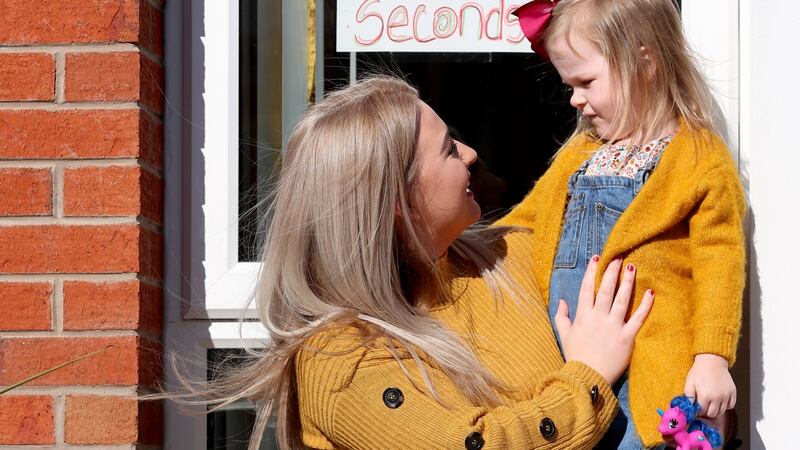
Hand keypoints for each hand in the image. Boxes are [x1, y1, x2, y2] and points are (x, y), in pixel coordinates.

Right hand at [554, 257, 653, 384]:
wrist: (588, 377)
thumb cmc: (576, 356)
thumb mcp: (564, 335)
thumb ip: (561, 317)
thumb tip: (561, 301)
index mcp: (583, 315)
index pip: (587, 288)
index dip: (592, 272)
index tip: (597, 259)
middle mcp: (599, 317)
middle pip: (606, 289)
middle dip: (612, 271)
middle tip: (619, 258)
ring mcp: (614, 326)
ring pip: (623, 299)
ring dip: (628, 282)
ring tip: (632, 267)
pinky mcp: (627, 337)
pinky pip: (638, 318)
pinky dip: (645, 305)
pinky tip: (650, 292)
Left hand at [684, 353, 735, 417]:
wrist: (712, 360)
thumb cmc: (699, 371)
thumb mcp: (689, 382)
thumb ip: (688, 396)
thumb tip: (689, 407)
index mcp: (705, 395)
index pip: (701, 411)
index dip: (697, 410)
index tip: (696, 406)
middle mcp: (717, 397)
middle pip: (712, 414)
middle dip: (706, 411)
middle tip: (703, 405)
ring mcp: (726, 395)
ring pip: (722, 411)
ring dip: (715, 410)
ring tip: (711, 402)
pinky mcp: (733, 392)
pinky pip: (731, 405)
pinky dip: (725, 405)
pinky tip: (719, 400)